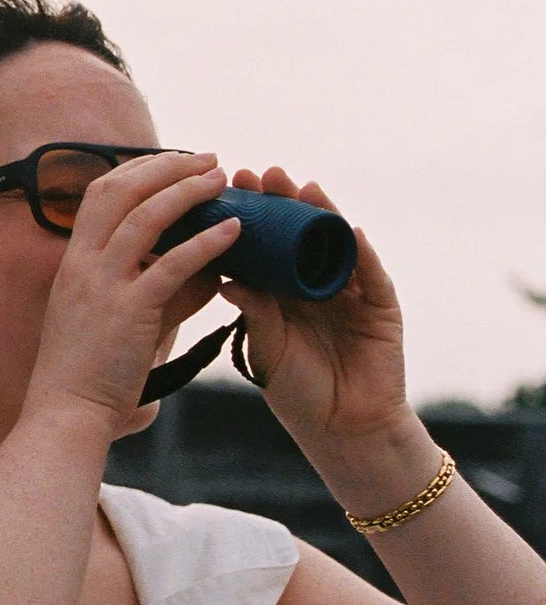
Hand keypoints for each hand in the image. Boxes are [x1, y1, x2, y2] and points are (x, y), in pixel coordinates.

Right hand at [25, 153, 239, 434]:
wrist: (67, 411)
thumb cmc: (91, 373)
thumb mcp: (118, 319)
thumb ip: (159, 291)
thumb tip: (208, 275)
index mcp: (74, 262)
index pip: (99, 194)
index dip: (138, 170)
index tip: (176, 163)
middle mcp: (83, 264)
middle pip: (119, 191)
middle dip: (165, 167)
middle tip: (206, 158)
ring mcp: (102, 285)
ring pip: (144, 217)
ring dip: (186, 192)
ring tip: (222, 180)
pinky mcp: (129, 311)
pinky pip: (172, 265)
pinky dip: (205, 243)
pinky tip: (233, 232)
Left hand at [221, 168, 414, 462]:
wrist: (342, 430)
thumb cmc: (298, 392)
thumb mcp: (267, 348)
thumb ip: (254, 313)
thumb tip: (225, 277)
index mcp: (280, 293)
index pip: (262, 246)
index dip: (246, 218)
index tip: (223, 188)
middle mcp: (314, 286)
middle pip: (298, 235)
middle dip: (281, 203)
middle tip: (259, 173)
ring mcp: (350, 293)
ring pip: (335, 246)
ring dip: (321, 215)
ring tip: (302, 187)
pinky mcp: (381, 309)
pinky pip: (372, 276)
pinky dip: (361, 253)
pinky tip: (348, 230)